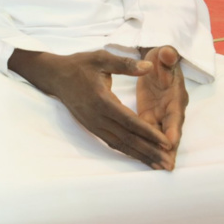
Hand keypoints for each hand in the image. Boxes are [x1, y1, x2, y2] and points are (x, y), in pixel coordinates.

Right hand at [10, 49, 173, 168]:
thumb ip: (125, 64)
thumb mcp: (101, 58)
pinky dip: (127, 151)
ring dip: (140, 156)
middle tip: (168, 163)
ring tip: (158, 165)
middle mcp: (97, 116)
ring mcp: (93, 124)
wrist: (55, 76)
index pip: (129, 121)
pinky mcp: (91, 127)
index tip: (167, 142)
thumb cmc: (79, 65)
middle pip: (126, 138)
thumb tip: (149, 67)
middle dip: (149, 151)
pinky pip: (111, 142)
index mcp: (101, 99)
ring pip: (120, 144)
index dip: (149, 133)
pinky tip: (139, 157)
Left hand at [137, 46, 187, 169]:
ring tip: (158, 168)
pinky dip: (147, 145)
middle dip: (168, 149)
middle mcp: (171, 108)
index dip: (173, 128)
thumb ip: (166, 56)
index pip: (175, 114)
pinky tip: (145, 158)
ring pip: (160, 136)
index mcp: (175, 95)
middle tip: (166, 165)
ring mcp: (161, 114)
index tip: (170, 142)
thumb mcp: (163, 55)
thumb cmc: (161, 58)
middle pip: (170, 131)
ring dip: (159, 151)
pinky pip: (149, 133)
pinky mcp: (150, 115)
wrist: (159, 60)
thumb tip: (168, 52)